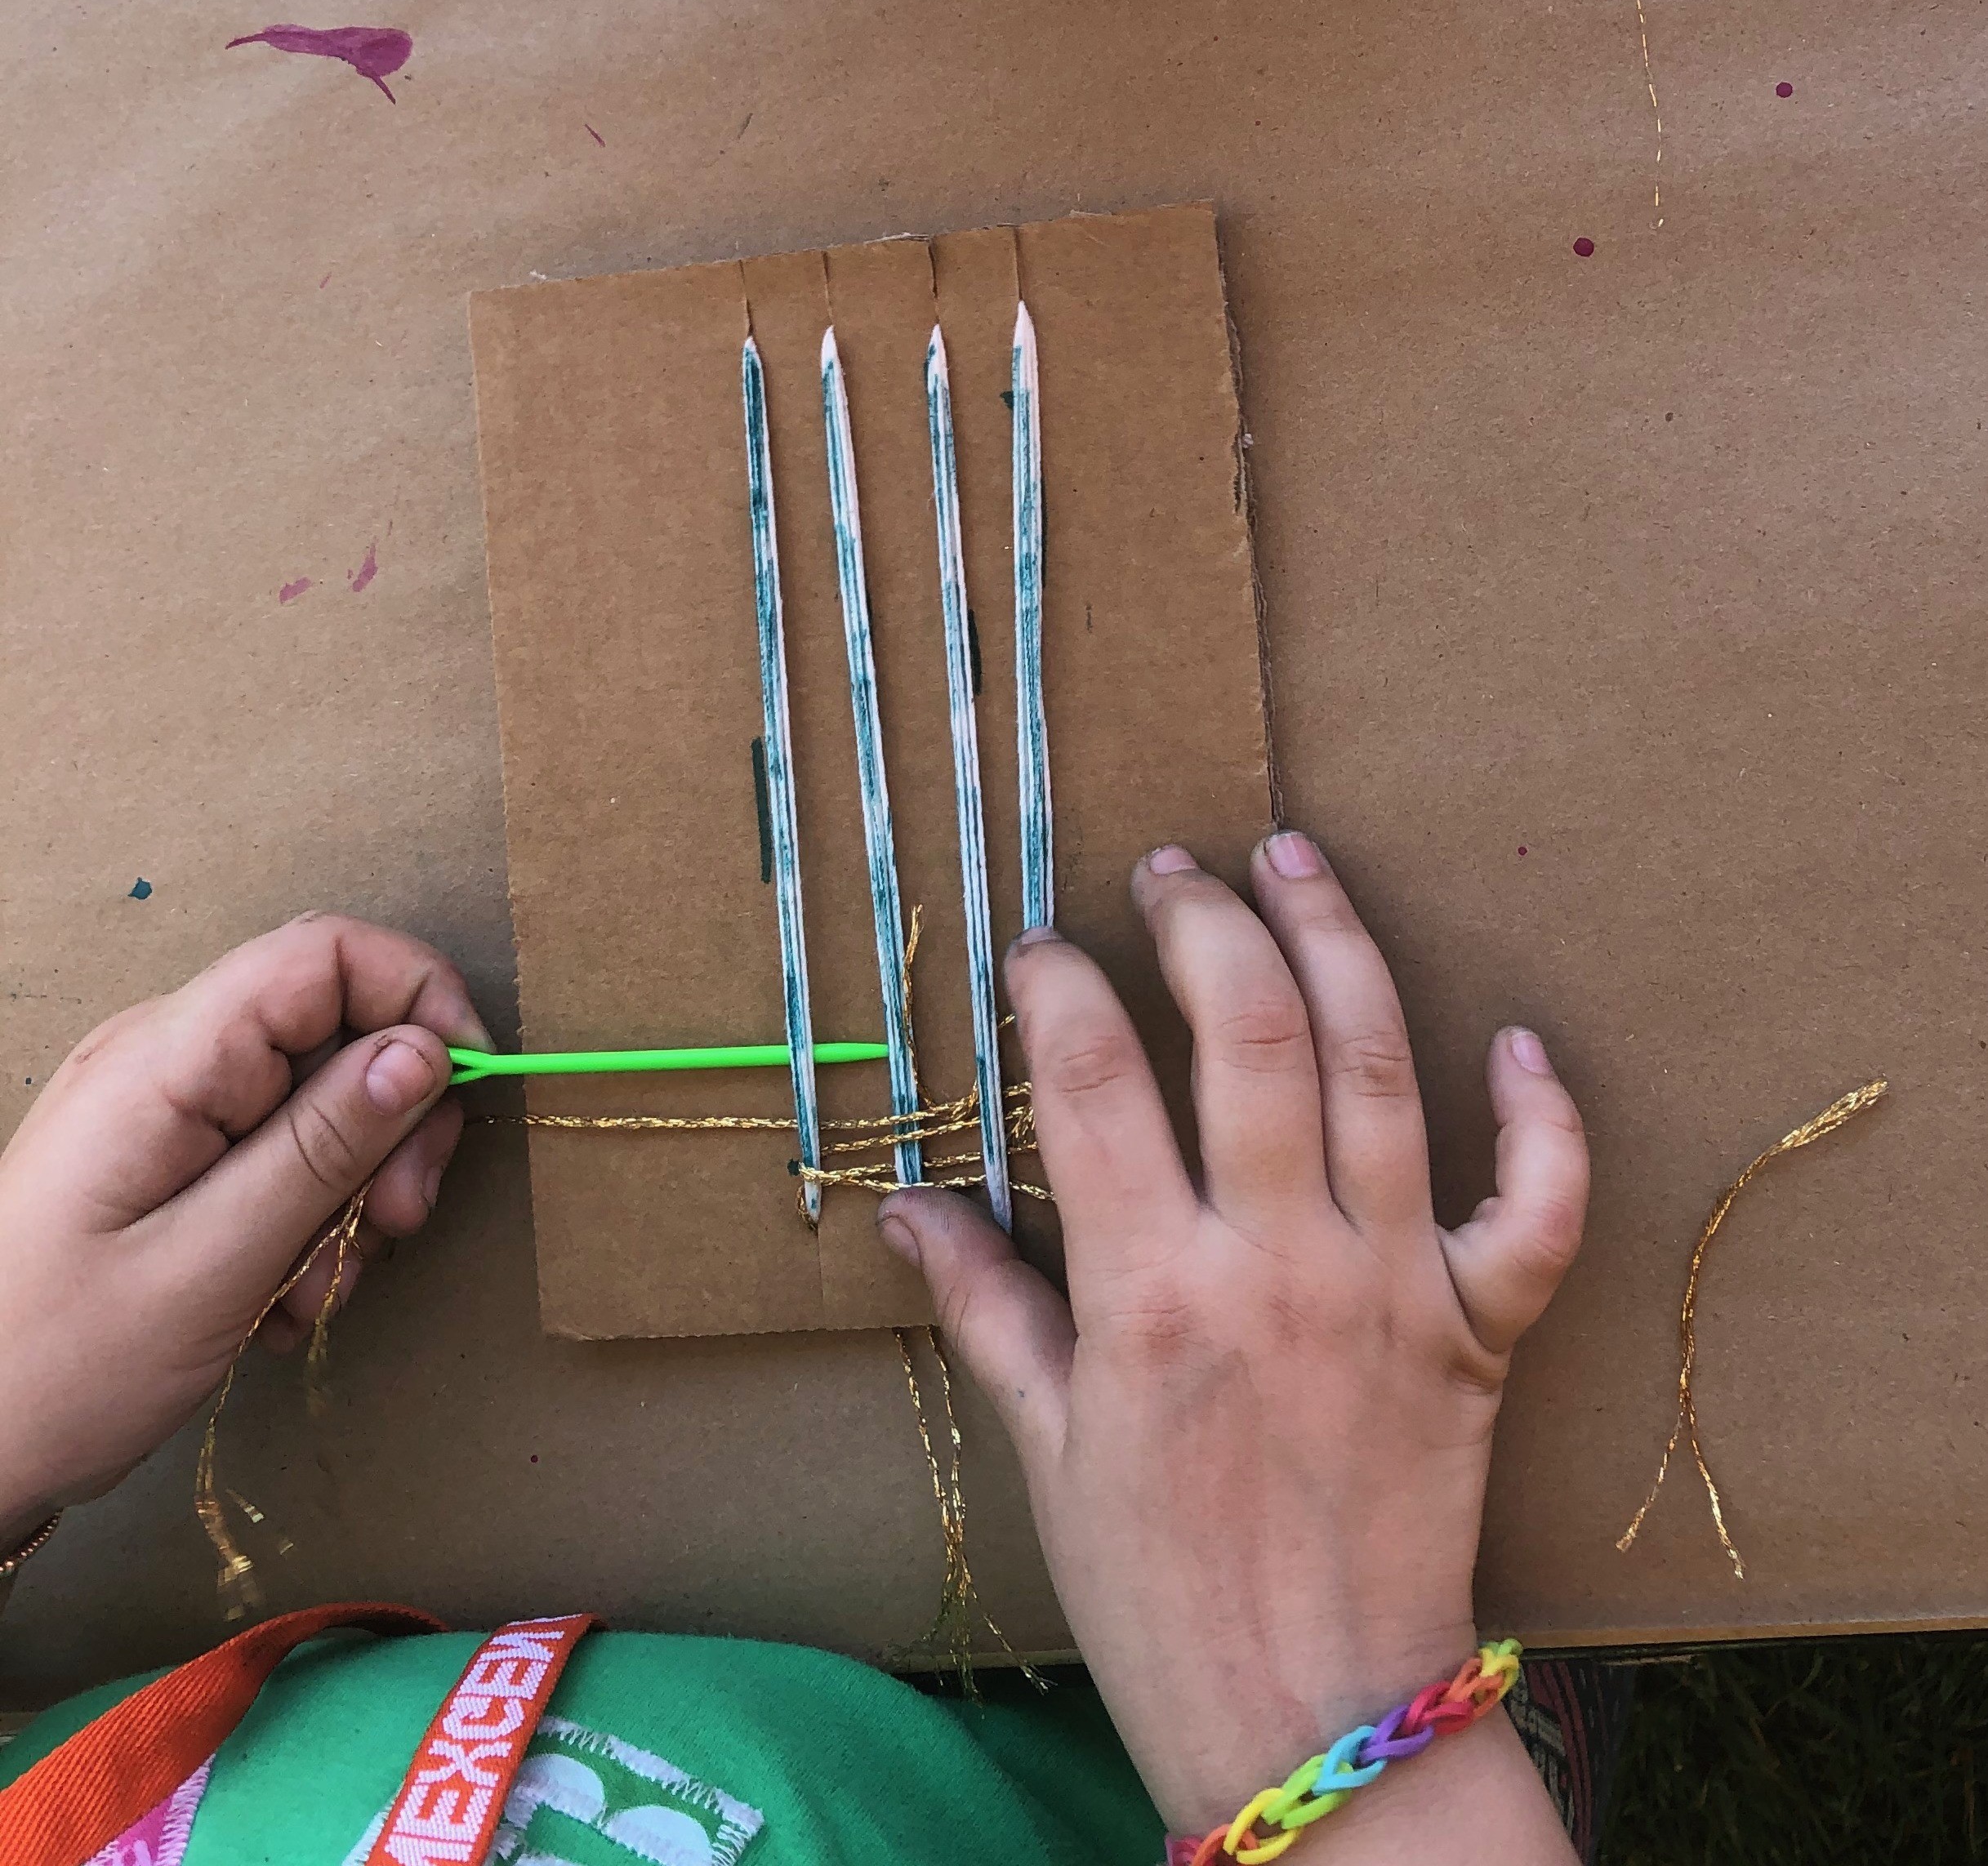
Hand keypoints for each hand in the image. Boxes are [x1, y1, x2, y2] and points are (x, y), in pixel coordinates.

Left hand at [0, 914, 485, 1555]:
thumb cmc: (58, 1368)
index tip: (464, 1100)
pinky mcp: (161, 1156)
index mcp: (166, 1059)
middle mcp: (163, 1055)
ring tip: (310, 1294)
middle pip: (332, 1026)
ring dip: (345, 1193)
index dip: (417, 1000)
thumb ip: (321, 1149)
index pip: (326, 954)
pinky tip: (275, 1302)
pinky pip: (268, 1151)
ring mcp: (159, 1106)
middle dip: (390, 1122)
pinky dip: (299, 1220)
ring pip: (313, 1100)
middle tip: (393, 1228)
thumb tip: (426, 1053)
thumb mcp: (209, 1267)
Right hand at [878, 834, 1588, 1859]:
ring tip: (1295, 859)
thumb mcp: (1045, 1449)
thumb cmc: (1161, 1592)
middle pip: (1249, 1030)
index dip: (1058, 983)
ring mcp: (1390, 1289)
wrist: (1311, 1722)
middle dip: (1204, 920)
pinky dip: (1541, 1118)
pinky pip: (1537, 1207)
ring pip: (1378, 1065)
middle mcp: (1276, 1266)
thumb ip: (984, 1306)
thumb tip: (905, 1204)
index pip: (1091, 1077)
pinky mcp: (1479, 1332)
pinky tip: (1517, 1041)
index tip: (1038, 946)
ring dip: (1337, 941)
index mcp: (1151, 1294)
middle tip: (1173, 871)